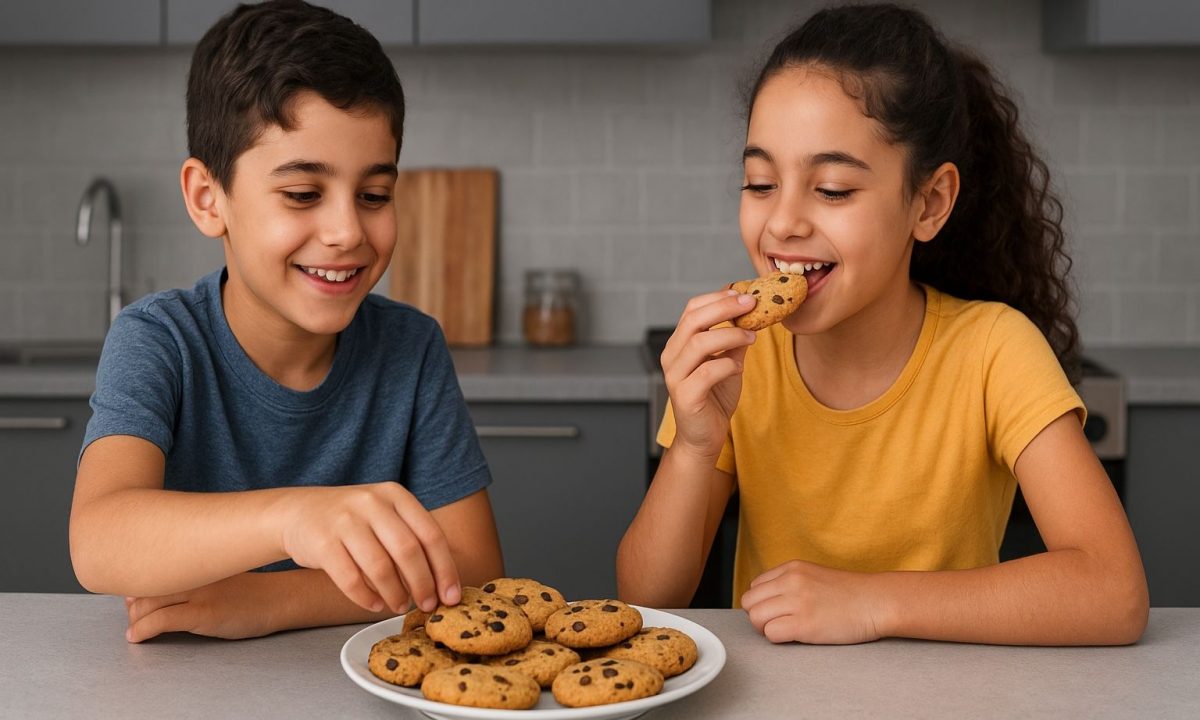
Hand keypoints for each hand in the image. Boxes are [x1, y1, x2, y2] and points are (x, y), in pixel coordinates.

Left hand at [124, 573, 281, 642]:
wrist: (279, 599)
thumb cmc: (250, 590)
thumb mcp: (218, 575)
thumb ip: (192, 577)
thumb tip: (159, 590)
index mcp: (195, 560)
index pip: (151, 569)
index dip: (136, 587)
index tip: (132, 601)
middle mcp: (193, 572)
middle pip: (145, 587)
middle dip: (132, 607)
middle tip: (134, 620)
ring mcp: (199, 592)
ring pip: (148, 603)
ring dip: (134, 620)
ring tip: (134, 631)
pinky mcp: (205, 613)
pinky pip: (161, 620)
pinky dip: (142, 630)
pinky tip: (137, 638)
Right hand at [278, 482, 460, 614]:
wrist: (297, 512)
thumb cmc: (351, 521)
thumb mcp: (383, 514)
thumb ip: (410, 538)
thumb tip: (442, 583)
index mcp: (395, 495)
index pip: (431, 534)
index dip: (444, 568)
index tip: (451, 595)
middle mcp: (372, 503)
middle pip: (408, 551)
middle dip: (423, 584)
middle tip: (428, 605)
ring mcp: (345, 521)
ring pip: (380, 567)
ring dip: (395, 593)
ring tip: (400, 606)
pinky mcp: (322, 542)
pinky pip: (350, 578)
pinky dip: (365, 597)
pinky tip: (374, 604)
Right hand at [661, 288, 757, 459]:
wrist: (704, 438)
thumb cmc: (714, 398)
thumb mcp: (727, 362)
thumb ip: (734, 341)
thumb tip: (752, 314)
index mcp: (679, 344)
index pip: (692, 309)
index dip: (717, 297)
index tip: (744, 293)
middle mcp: (672, 357)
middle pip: (693, 320)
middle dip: (725, 307)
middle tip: (752, 304)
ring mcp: (676, 376)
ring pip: (699, 343)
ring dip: (731, 335)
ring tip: (752, 338)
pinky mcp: (685, 397)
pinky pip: (707, 372)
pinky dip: (728, 365)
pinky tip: (739, 368)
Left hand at [740, 560, 884, 644]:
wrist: (877, 601)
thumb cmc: (850, 594)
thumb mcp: (814, 575)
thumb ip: (789, 582)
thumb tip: (766, 601)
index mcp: (791, 568)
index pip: (755, 587)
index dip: (763, 603)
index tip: (778, 611)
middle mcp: (791, 581)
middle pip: (749, 602)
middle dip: (759, 617)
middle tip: (779, 623)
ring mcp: (797, 602)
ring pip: (755, 618)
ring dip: (767, 628)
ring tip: (788, 630)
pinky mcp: (804, 624)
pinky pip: (771, 633)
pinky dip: (779, 638)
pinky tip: (797, 636)